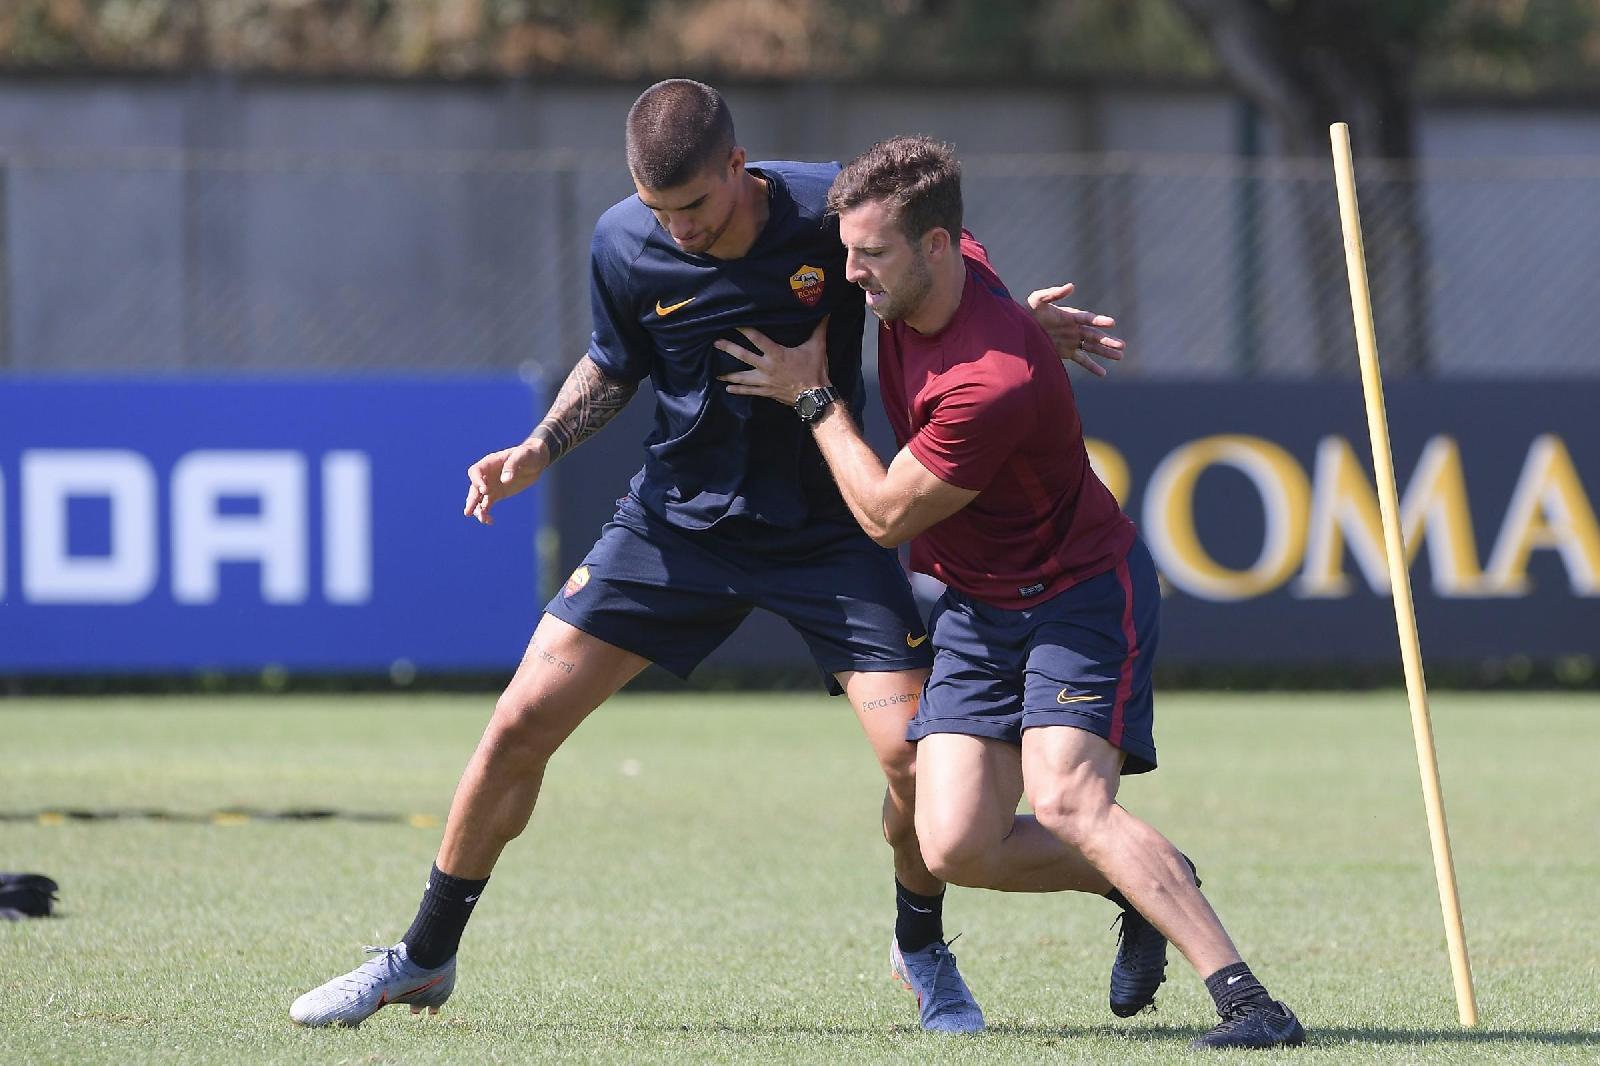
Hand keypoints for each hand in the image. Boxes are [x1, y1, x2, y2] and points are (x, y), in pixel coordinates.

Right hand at [463, 438, 549, 524]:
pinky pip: (487, 505)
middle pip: (474, 488)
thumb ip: (512, 465)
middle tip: (468, 512)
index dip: (477, 481)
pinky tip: (489, 521)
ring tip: (483, 519)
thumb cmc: (528, 454)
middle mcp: (486, 475)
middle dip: (471, 500)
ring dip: (477, 509)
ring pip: (478, 499)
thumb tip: (505, 480)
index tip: (485, 491)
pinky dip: (486, 513)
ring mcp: (490, 486)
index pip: (476, 472)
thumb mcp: (522, 455)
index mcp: (489, 463)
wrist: (536, 462)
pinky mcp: (497, 495)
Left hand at [716, 316, 830, 406]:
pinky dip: (739, 390)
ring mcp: (765, 381)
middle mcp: (767, 367)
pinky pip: (750, 391)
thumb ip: (819, 329)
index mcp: (777, 354)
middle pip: (743, 356)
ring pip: (742, 377)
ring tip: (716, 373)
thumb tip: (825, 312)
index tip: (734, 322)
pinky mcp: (767, 392)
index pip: (757, 339)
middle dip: (729, 349)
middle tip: (716, 343)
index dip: (745, 329)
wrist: (814, 397)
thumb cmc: (815, 371)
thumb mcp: (818, 347)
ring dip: (728, 374)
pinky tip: (728, 389)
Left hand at [1027, 282, 1124, 377]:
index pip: (1088, 319)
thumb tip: (1071, 286)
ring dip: (1106, 352)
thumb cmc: (1028, 311)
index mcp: (1071, 316)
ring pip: (1093, 348)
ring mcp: (1072, 341)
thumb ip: (1054, 293)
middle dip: (1108, 341)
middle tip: (1122, 345)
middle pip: (1095, 336)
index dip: (1099, 321)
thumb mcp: (1038, 299)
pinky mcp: (1067, 352)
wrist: (1020, 328)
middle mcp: (1075, 329)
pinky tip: (1104, 373)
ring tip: (1120, 356)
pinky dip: (1092, 366)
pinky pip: (1083, 360)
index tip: (1112, 323)